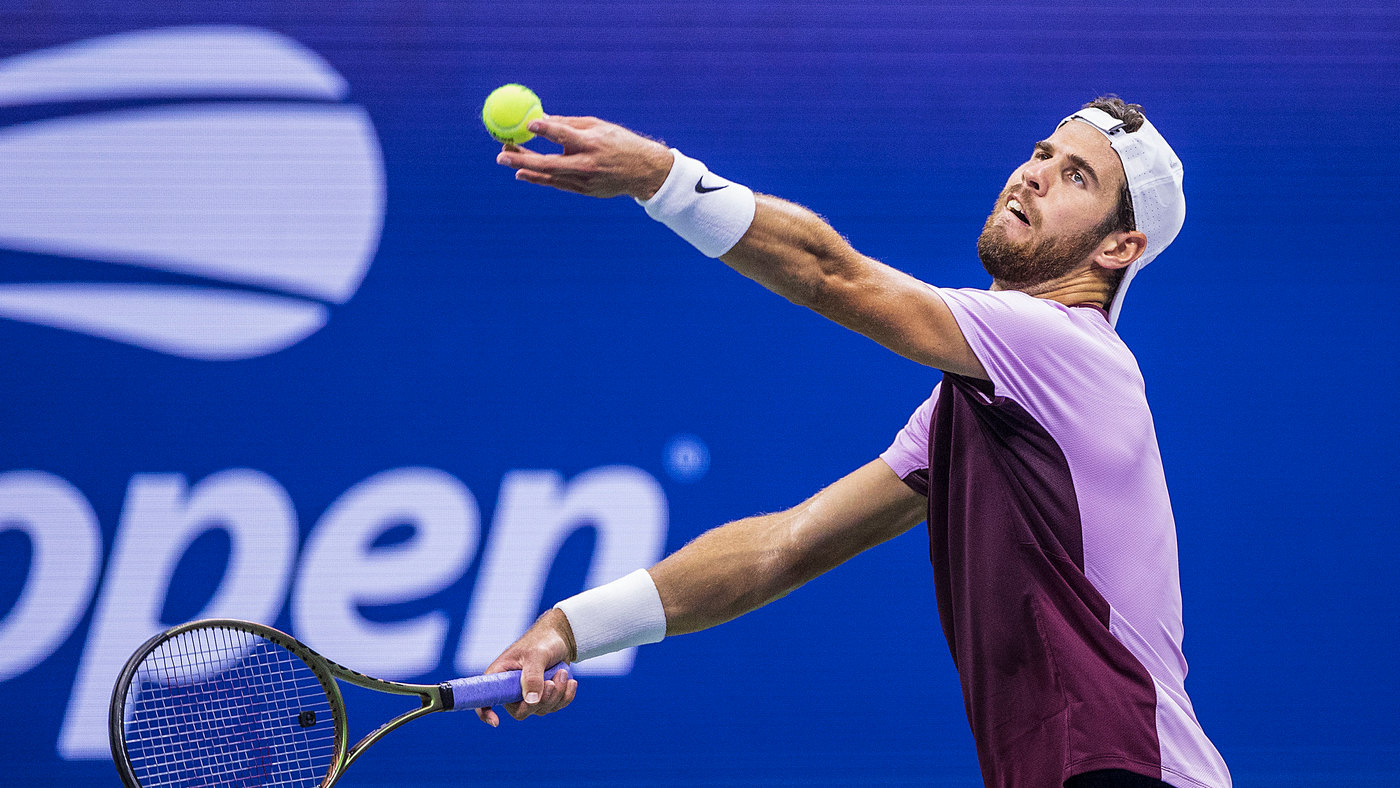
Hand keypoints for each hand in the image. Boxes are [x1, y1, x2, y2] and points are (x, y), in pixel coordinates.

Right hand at [475, 608, 578, 726]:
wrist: (560, 638)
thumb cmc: (542, 641)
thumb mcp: (536, 655)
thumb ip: (533, 676)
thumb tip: (530, 701)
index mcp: (500, 676)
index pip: (484, 699)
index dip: (485, 713)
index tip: (496, 722)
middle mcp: (511, 689)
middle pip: (521, 712)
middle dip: (541, 700)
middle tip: (552, 682)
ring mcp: (528, 695)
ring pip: (541, 709)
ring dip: (557, 694)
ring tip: (562, 673)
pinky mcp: (544, 696)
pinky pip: (555, 706)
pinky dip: (565, 696)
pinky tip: (570, 682)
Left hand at [495, 115, 673, 199]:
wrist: (642, 172)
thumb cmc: (618, 142)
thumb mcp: (598, 127)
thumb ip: (570, 124)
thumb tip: (542, 118)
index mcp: (592, 143)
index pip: (565, 135)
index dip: (546, 130)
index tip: (528, 125)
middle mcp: (587, 163)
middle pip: (549, 163)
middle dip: (523, 157)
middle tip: (502, 151)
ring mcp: (585, 180)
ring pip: (549, 176)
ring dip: (525, 168)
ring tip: (504, 159)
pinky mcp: (584, 190)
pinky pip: (557, 183)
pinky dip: (539, 178)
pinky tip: (523, 173)